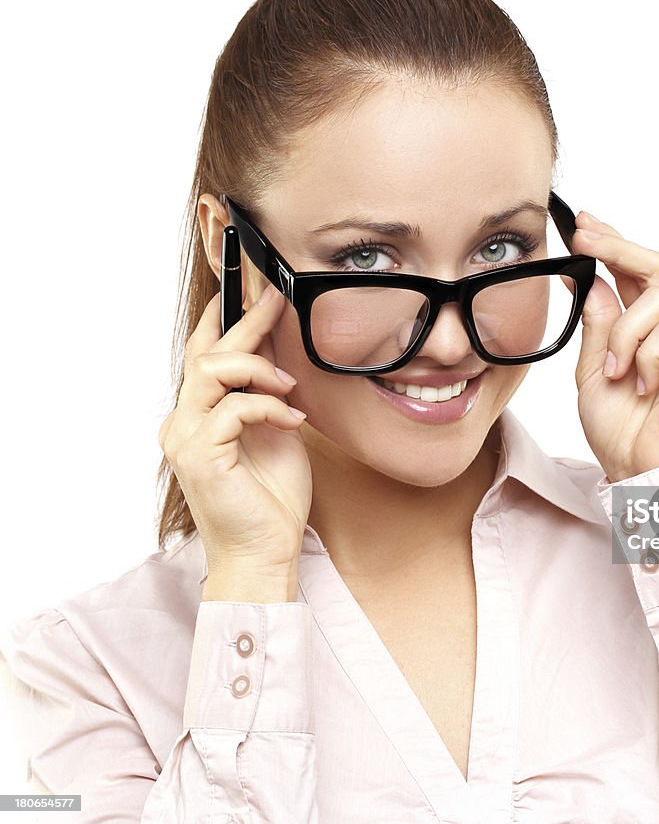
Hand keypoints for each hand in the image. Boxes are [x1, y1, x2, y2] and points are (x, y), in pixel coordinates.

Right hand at [157, 284, 312, 587]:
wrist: (266, 551)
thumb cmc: (271, 497)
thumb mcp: (276, 429)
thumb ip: (268, 393)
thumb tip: (278, 352)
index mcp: (200, 416)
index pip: (205, 355)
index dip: (224, 319)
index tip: (254, 289)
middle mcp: (183, 422)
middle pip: (207, 354)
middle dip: (244, 322)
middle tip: (276, 297)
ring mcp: (185, 437)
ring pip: (212, 371)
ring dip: (257, 369)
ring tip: (290, 384)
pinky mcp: (199, 454)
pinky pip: (234, 407)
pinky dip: (268, 406)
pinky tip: (292, 419)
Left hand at [571, 211, 658, 481]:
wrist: (642, 475)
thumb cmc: (624, 435)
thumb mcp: (595, 371)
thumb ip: (598, 325)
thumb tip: (588, 279)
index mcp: (654, 331)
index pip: (638, 276)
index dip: (614, 246)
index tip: (584, 226)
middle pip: (657, 267)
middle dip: (617, 247)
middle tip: (584, 237)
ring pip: (657, 300)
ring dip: (623, 336)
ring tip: (618, 374)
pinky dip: (645, 355)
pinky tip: (643, 384)